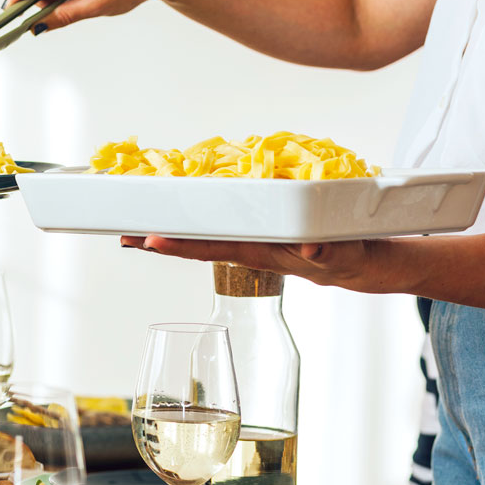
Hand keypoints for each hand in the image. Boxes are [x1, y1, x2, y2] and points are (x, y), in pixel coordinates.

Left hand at [121, 234, 404, 294]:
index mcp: (261, 252)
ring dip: (172, 235)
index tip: (150, 240)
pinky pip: (220, 228)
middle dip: (161, 242)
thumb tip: (308, 249)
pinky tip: (177, 218)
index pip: (213, 248)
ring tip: (136, 234)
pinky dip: (196, 223)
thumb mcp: (340, 255)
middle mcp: (248, 247)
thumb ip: (325, 251)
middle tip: (124, 237)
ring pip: (204, 238)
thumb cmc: (347, 259)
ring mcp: (251, 243)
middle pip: (197, 244)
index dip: (181, 245)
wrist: (359, 266)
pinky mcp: (258, 234)